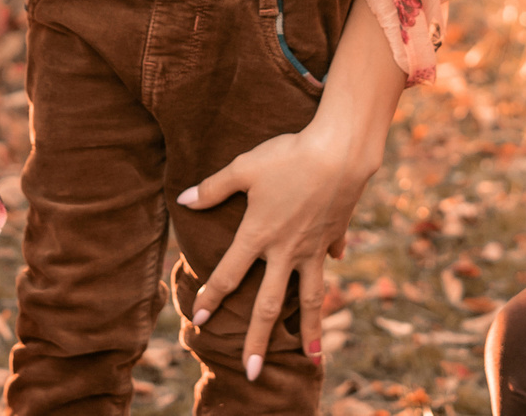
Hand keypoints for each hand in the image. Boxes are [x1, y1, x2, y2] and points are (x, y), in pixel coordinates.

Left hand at [180, 0, 404, 378]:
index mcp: (259, 235)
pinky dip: (329, 267)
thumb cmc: (288, 156)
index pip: (228, 275)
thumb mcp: (244, 167)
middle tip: (252, 372)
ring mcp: (313, 248)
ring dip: (310, 331)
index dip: (212, 297)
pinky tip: (331, 268)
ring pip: (309, 298)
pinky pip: (329, 260)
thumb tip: (184, 199)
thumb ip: (213, 188)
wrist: (341, 153)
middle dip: (258, 340)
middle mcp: (286, 250)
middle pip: (269, 304)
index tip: (200, 321)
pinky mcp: (333, 237)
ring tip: (312, 360)